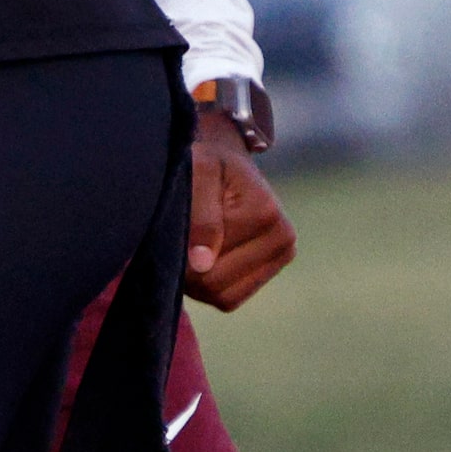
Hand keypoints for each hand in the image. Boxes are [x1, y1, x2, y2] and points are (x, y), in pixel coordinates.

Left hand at [186, 108, 295, 309]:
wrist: (223, 154)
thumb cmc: (205, 158)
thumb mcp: (198, 171)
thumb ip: (200, 217)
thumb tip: (202, 265)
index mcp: (265, 214)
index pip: (209, 266)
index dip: (180, 257)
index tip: (168, 230)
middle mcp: (283, 240)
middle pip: (217, 286)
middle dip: (187, 270)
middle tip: (171, 238)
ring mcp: (279, 257)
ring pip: (224, 297)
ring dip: (197, 280)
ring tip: (188, 244)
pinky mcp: (269, 269)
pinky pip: (231, 297)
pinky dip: (210, 285)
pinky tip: (202, 257)